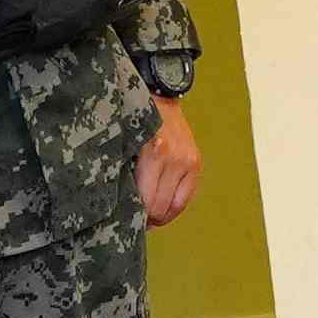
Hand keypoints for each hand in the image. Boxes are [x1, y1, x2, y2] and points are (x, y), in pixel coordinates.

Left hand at [135, 100, 201, 230]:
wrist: (159, 95)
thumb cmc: (134, 119)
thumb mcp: (123, 142)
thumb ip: (124, 171)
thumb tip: (121, 204)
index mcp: (154, 153)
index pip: (147, 200)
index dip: (136, 217)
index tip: (126, 221)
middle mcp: (174, 159)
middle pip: (161, 206)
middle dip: (147, 218)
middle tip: (135, 221)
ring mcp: (188, 161)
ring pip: (175, 206)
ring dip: (161, 216)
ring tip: (148, 217)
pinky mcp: (195, 162)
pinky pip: (186, 196)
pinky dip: (173, 207)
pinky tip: (162, 209)